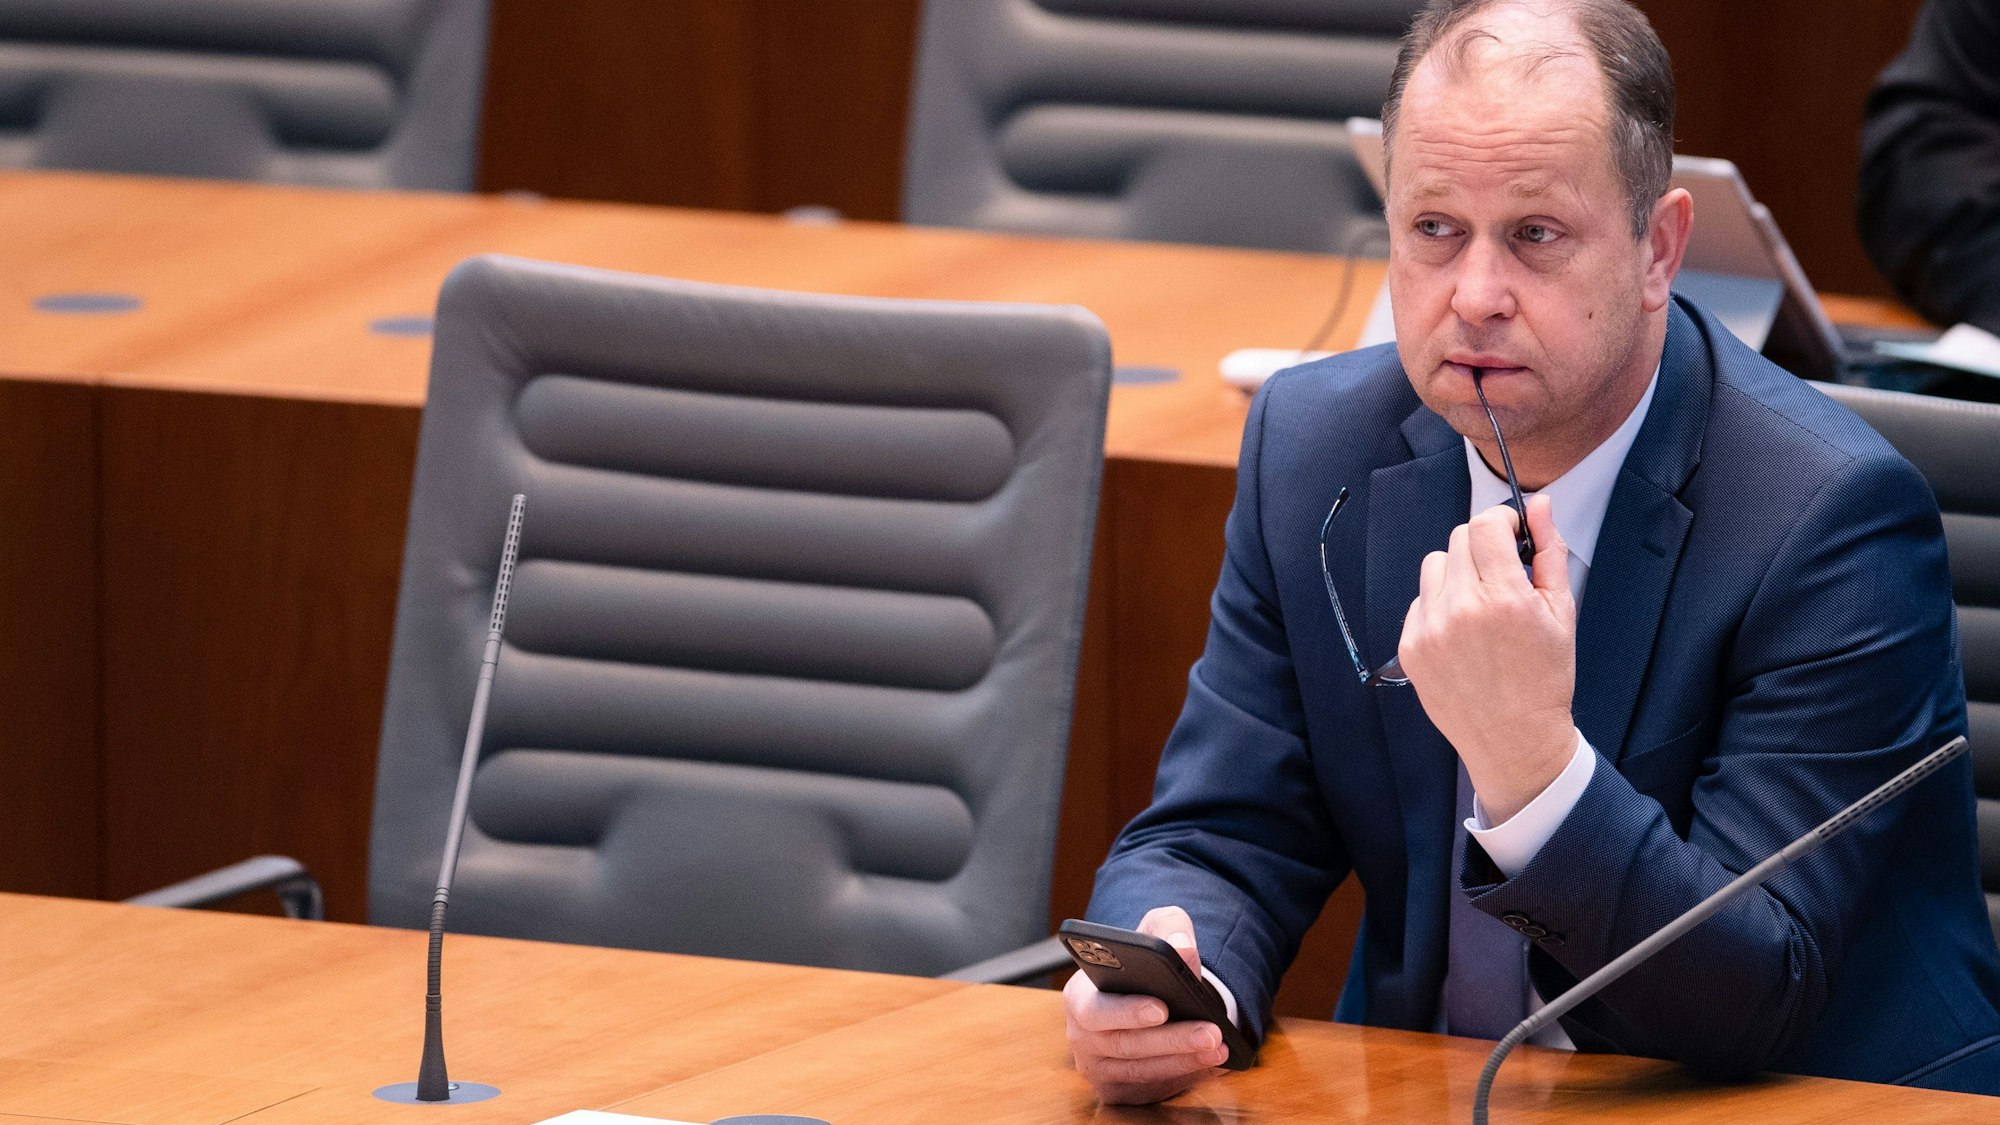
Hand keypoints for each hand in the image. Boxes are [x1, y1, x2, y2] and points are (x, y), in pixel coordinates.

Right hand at [1064, 906, 1229, 1103]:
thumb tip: (1184, 947)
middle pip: (1126, 1045)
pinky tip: (1212, 1064)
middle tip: (1210, 1032)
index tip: (1162, 1008)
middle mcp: (1082, 1037)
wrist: (1143, 996)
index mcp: (1079, 996)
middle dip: (1172, 1040)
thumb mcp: (1156, 931)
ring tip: (1219, 1048)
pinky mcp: (1116, 1090)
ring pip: (1142, 1071)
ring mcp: (1097, 1068)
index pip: (1096, 1009)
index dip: (1127, 1012)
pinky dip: (1185, 1077)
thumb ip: (1169, 928)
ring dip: (1184, 1062)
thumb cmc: (1146, 964)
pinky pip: (1152, 1088)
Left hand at [1397, 495, 1577, 823]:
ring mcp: (1429, 630)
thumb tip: (1539, 506)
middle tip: (1502, 577)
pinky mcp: (1410, 646)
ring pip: (1434, 565)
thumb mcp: (1561, 612)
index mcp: (1503, 599)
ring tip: (1481, 606)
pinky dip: (1440, 605)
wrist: (1514, 740)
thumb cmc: (1544, 678)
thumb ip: (1549, 552)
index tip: (1512, 536)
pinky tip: (1464, 633)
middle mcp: (1460, 610)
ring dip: (1457, 573)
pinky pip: (1420, 600)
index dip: (1501, 522)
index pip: (1484, 524)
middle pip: (1458, 539)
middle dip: (1483, 548)